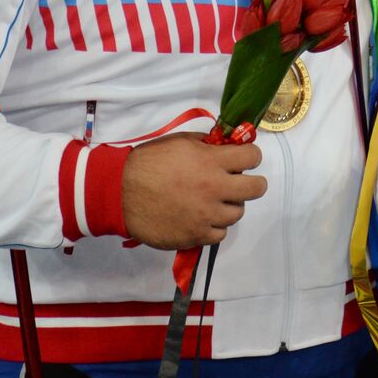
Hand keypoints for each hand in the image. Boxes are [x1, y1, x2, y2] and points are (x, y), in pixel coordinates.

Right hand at [122, 132, 265, 248]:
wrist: (120, 192)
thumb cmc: (148, 163)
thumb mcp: (180, 142)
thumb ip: (208, 144)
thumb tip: (227, 146)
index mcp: (212, 162)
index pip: (253, 156)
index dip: (250, 155)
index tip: (244, 158)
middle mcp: (215, 189)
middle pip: (257, 188)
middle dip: (252, 183)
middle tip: (239, 182)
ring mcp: (207, 215)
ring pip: (238, 213)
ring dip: (229, 205)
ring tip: (212, 201)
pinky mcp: (196, 235)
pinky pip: (220, 233)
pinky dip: (214, 226)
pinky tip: (202, 217)